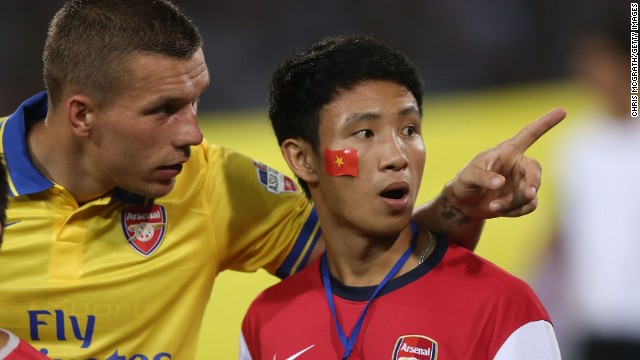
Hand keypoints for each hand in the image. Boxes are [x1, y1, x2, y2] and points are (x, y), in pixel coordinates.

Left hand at [443, 107, 566, 219]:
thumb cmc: (465, 182)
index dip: (545, 123)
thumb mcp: (468, 176)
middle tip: (528, 193)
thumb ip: (483, 177)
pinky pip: (529, 205)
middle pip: (535, 170)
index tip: (562, 110)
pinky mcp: (522, 198)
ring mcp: (522, 182)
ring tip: (493, 206)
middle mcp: (518, 165)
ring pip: (530, 192)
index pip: (529, 134)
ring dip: (514, 202)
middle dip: (533, 182)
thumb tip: (501, 182)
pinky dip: (515, 211)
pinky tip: (499, 212)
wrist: (465, 203)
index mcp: (507, 151)